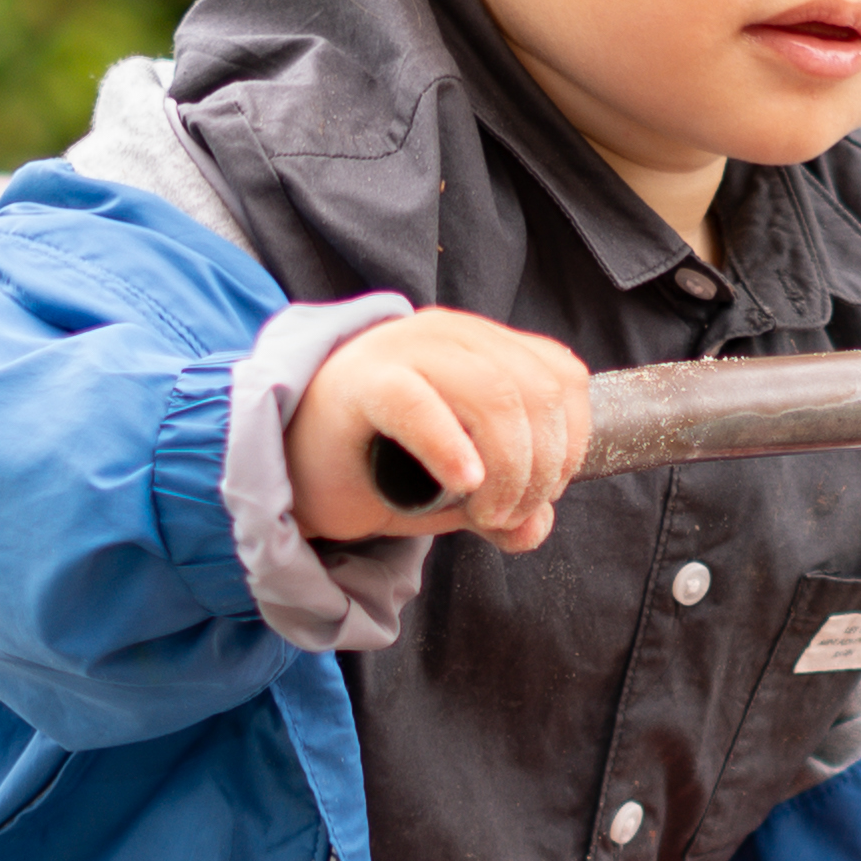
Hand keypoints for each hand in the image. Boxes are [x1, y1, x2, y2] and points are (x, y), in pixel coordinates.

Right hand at [295, 311, 589, 550]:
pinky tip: (463, 483)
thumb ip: (508, 505)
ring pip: (495, 395)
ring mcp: (404, 347)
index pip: (561, 376)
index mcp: (482, 345)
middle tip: (505, 516)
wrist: (290, 474)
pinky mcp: (362, 378)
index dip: (570, 443)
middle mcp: (449, 333)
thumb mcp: (459, 495)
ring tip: (483, 513)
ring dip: (508, 470)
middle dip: (540, 470)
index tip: (542, 494)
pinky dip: (452, 448)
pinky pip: (422, 403)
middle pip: (536, 392)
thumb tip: (536, 526)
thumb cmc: (376, 471)